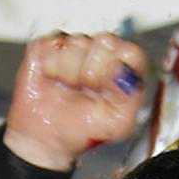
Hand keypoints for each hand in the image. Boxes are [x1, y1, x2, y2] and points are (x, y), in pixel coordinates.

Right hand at [4, 34, 149, 171]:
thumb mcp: (117, 123)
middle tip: (86, 91)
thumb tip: (123, 70)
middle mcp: (102, 49)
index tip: (106, 91)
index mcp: (125, 65)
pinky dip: (51, 67)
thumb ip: (129, 97)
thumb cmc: (85, 127)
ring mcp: (75, 44)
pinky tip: (53, 79)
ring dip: (69, 73)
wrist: (48, 137)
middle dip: (92, 73)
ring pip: (76, 44)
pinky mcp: (49, 43)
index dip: (116, 71)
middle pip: (105, 41)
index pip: (130, 52)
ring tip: (69, 89)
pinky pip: (52, 46)